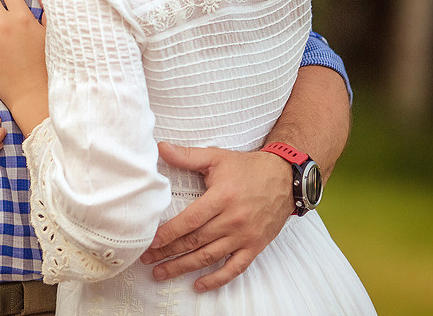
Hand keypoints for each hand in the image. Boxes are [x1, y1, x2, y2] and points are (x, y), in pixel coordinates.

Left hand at [140, 142, 291, 290]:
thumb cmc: (248, 168)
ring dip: (184, 267)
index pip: (191, 220)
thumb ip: (187, 155)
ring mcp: (245, 236)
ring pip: (210, 256)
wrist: (285, 178)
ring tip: (162, 272)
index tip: (151, 241)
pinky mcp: (255, 246)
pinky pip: (235, 268)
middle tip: (148, 259)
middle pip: (196, 241)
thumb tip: (161, 148)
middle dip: (169, 252)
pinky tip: (199, 284)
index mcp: (222, 198)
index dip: (169, 233)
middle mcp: (233, 220)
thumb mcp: (217, 157)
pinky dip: (217, 279)